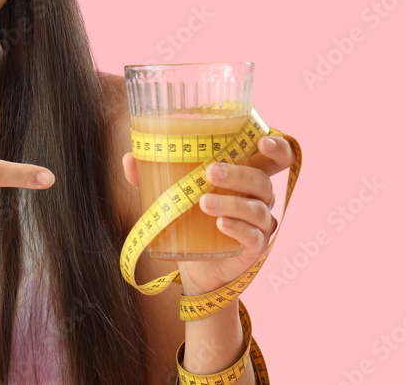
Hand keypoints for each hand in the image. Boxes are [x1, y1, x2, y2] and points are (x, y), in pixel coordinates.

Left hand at [122, 134, 296, 294]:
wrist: (196, 265)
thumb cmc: (191, 219)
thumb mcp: (172, 195)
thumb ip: (151, 176)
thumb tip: (129, 158)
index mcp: (246, 178)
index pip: (276, 158)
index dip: (277, 147)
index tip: (262, 141)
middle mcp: (259, 198)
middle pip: (261, 180)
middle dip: (238, 174)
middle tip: (210, 172)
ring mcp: (261, 224)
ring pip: (256, 208)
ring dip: (232, 203)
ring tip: (204, 202)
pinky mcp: (255, 248)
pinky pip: (253, 236)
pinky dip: (238, 229)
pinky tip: (221, 225)